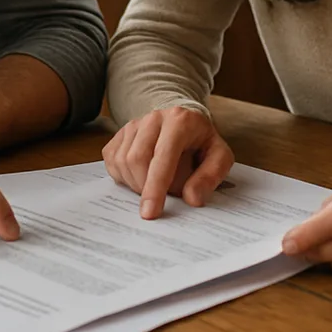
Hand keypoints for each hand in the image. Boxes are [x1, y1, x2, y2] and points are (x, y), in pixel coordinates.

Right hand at [102, 106, 234, 218]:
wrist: (186, 121)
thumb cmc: (202, 141)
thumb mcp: (219, 157)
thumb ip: (210, 176)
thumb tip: (192, 198)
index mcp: (179, 121)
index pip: (162, 157)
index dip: (155, 187)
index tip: (150, 213)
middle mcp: (153, 118)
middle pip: (136, 159)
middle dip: (145, 188)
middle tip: (160, 199)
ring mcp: (134, 124)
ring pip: (122, 161)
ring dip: (135, 184)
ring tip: (154, 185)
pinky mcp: (120, 133)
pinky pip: (112, 160)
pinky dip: (124, 177)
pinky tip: (140, 177)